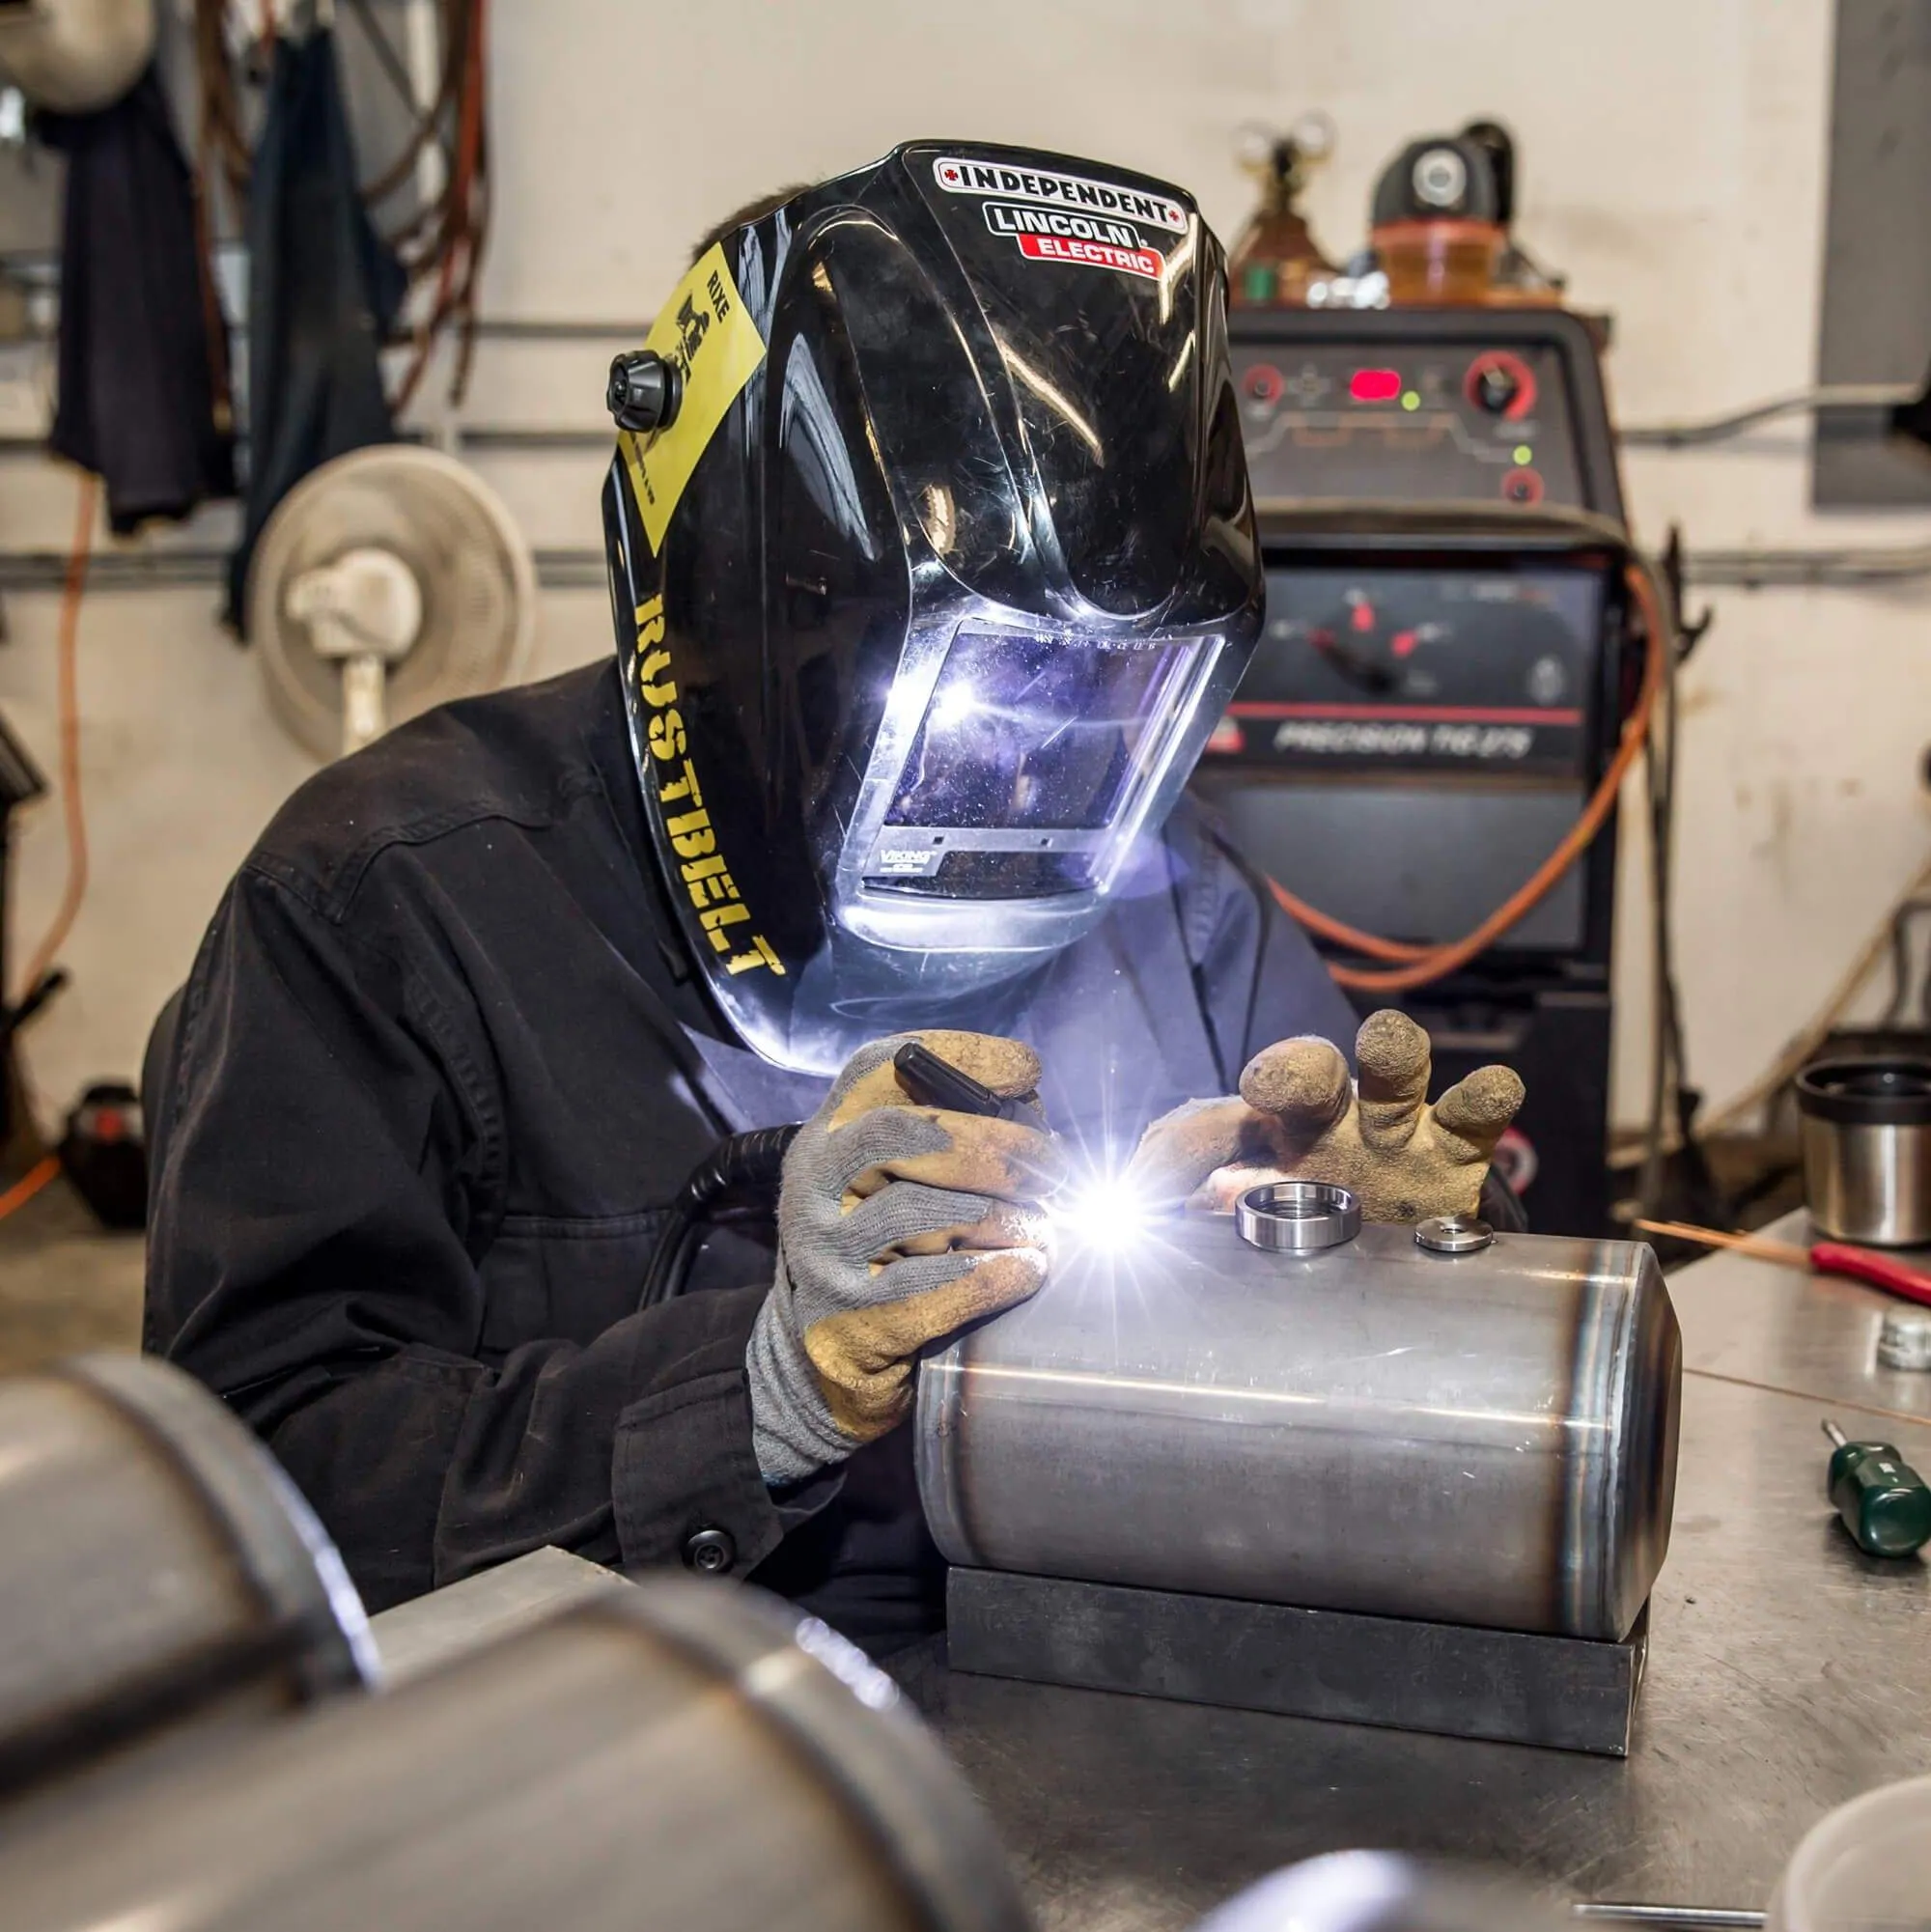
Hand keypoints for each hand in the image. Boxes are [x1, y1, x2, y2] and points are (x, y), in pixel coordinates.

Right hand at [746, 1030, 1061, 1484]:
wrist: (816, 1357)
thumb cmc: (884, 1250)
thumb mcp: (893, 1180)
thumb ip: (950, 1135)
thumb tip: (1032, 1111)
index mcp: (830, 1133)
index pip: (884, 1066)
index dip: (962, 1057)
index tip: (1028, 1071)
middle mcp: (816, 1182)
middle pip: (911, 1132)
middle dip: (999, 1145)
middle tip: (1052, 1169)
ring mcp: (826, 1252)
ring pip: (930, 1213)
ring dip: (1006, 1218)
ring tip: (1043, 1228)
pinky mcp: (851, 1320)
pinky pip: (939, 1287)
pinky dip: (998, 1275)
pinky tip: (1028, 1269)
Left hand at [1125, 1009, 1522, 1223]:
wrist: (1390, 1259)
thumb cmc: (1298, 1217)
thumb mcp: (1229, 1211)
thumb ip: (1188, 1208)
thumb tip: (1151, 1214)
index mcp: (1265, 1129)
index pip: (1226, 1116)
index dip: (1207, 1132)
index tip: (1215, 1138)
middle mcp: (1330, 1116)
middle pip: (1309, 1073)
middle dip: (1294, 1069)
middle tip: (1274, 1083)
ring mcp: (1395, 1130)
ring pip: (1394, 1071)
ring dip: (1390, 1052)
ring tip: (1386, 1042)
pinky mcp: (1455, 1156)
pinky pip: (1475, 1117)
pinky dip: (1485, 1096)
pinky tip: (1493, 1086)